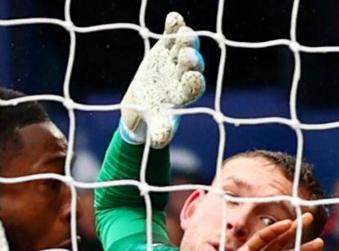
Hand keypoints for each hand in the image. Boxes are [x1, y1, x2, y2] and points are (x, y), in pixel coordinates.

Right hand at [120, 12, 205, 146]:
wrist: (143, 103)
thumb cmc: (153, 118)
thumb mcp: (156, 127)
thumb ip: (160, 133)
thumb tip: (159, 143)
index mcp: (186, 94)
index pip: (194, 86)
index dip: (193, 82)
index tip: (190, 79)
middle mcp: (185, 74)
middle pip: (193, 64)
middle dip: (190, 59)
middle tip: (186, 56)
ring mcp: (176, 59)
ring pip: (185, 46)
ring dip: (185, 39)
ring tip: (182, 32)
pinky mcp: (166, 48)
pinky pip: (172, 35)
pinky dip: (173, 27)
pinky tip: (173, 18)